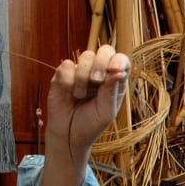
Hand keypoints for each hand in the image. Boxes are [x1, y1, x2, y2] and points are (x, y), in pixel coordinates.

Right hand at [37, 46, 129, 185]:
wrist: (68, 135)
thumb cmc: (91, 125)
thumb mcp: (106, 112)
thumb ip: (111, 91)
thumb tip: (119, 71)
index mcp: (114, 81)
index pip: (121, 59)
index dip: (119, 61)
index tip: (114, 72)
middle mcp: (99, 72)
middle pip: (105, 50)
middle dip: (101, 63)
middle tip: (97, 81)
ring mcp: (81, 71)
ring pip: (85, 56)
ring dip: (83, 77)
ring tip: (80, 95)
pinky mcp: (63, 74)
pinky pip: (67, 65)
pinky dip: (68, 81)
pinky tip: (69, 94)